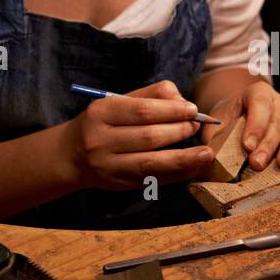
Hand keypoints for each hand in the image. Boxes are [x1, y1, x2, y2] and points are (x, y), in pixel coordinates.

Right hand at [68, 80, 212, 189]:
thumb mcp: (119, 101)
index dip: (171, 110)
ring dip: (183, 159)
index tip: (192, 110)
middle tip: (197, 126)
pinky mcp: (120, 184)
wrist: (73, 155)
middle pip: (148, 137)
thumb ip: (151, 95)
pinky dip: (176, 175)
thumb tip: (184, 102)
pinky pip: (153, 180)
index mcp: (101, 113)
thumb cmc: (104, 122)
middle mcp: (101, 141)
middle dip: (179, 131)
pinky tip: (193, 168)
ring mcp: (109, 166)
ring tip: (206, 153)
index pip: (142, 111)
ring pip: (151, 163)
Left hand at [202, 79, 279, 171]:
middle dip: (267, 144)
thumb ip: (213, 140)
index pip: (259, 104)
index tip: (247, 146)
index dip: (255, 125)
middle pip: (276, 121)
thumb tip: (209, 160)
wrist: (235, 119)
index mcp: (257, 93)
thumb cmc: (225, 122)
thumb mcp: (215, 126)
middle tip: (257, 163)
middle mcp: (277, 102)